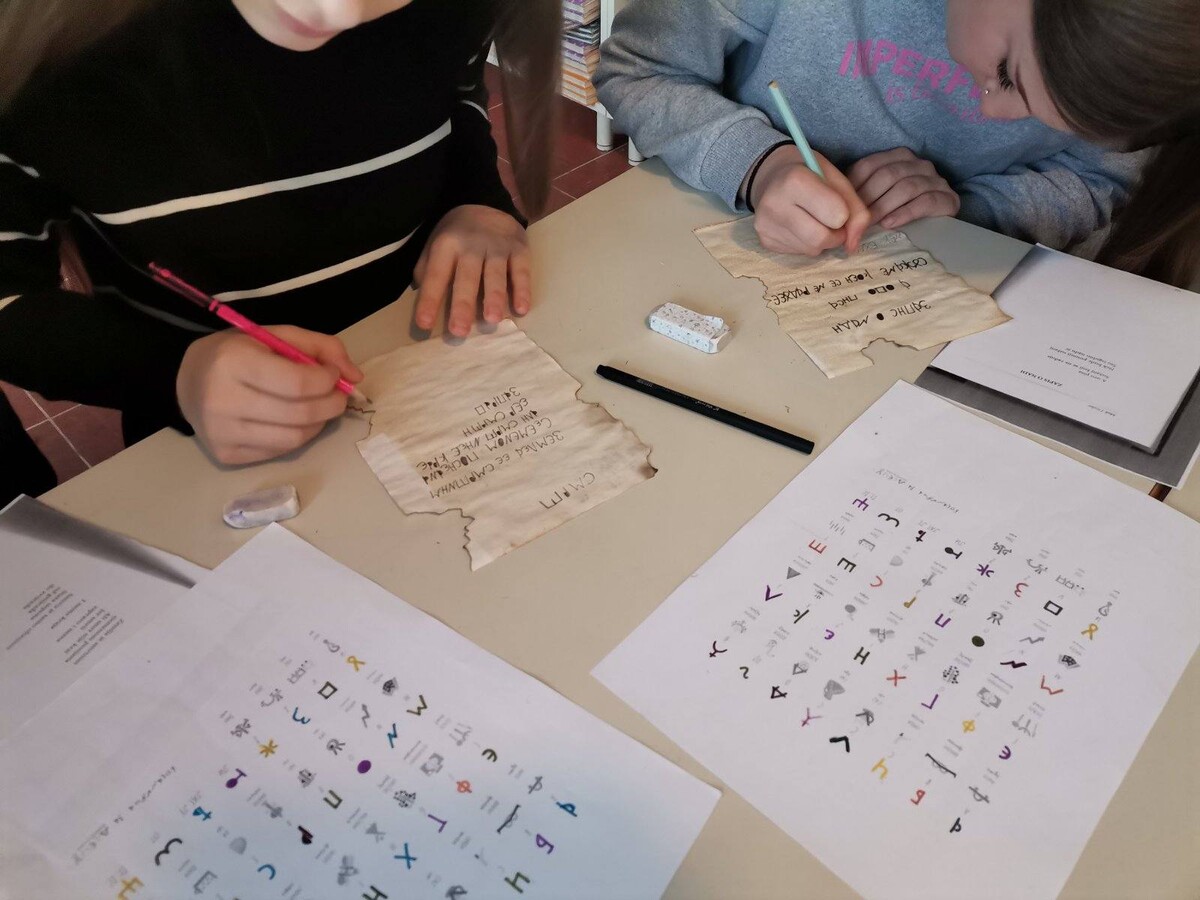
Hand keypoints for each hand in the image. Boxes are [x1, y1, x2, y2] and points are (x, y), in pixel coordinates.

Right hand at [176, 326, 362, 465]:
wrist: (189, 380)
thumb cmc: (238, 353)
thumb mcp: (276, 336)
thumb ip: (321, 347)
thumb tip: (356, 376)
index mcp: (234, 362)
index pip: (297, 383)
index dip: (327, 381)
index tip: (334, 375)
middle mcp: (223, 400)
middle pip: (300, 414)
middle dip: (332, 404)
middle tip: (338, 396)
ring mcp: (222, 432)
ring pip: (294, 438)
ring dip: (319, 423)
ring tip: (318, 407)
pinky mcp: (225, 455)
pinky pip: (279, 450)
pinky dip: (297, 436)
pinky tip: (293, 421)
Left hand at [413, 205, 531, 336]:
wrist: (487, 204)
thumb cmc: (456, 236)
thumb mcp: (434, 245)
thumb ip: (427, 271)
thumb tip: (424, 301)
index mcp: (446, 245)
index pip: (436, 275)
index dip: (430, 299)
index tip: (424, 324)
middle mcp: (471, 245)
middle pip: (467, 277)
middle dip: (463, 304)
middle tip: (459, 331)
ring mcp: (497, 247)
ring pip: (495, 274)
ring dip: (494, 297)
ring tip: (492, 320)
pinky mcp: (519, 249)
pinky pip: (522, 271)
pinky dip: (523, 290)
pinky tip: (522, 308)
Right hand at [749, 145, 869, 255]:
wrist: (771, 175)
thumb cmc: (809, 173)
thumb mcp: (837, 179)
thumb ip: (855, 209)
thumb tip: (852, 246)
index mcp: (795, 180)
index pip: (837, 216)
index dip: (844, 213)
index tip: (838, 204)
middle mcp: (775, 204)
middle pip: (821, 239)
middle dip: (835, 234)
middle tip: (832, 221)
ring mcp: (765, 225)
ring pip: (811, 250)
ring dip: (821, 240)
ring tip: (813, 220)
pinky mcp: (764, 240)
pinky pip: (798, 252)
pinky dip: (806, 243)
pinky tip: (799, 226)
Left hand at [847, 147, 960, 229]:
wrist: (935, 224)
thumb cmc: (897, 211)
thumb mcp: (875, 198)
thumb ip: (859, 195)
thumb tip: (834, 204)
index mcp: (897, 157)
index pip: (869, 165)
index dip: (853, 186)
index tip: (841, 207)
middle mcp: (918, 164)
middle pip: (887, 175)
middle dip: (867, 199)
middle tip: (853, 220)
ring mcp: (935, 179)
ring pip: (906, 187)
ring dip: (883, 207)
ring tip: (868, 224)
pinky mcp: (948, 198)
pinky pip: (925, 201)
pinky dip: (905, 213)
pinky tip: (890, 224)